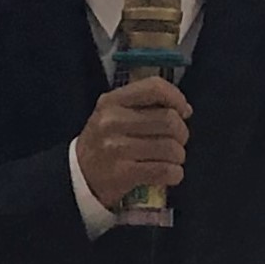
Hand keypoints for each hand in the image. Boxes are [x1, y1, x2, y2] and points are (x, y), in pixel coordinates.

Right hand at [73, 77, 192, 208]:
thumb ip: (145, 106)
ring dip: (178, 156)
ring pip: (171, 148)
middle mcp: (112, 122)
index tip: (183, 111)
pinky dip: (175, 174)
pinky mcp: (122, 174)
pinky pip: (164, 171)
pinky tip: (170, 174)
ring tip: (170, 159)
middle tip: (177, 141)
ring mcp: (116, 148)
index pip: (154, 88)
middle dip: (182, 133)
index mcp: (112, 101)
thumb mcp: (114, 114)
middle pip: (169, 121)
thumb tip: (185, 109)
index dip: (176, 98)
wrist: (79, 176)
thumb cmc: (105, 141)